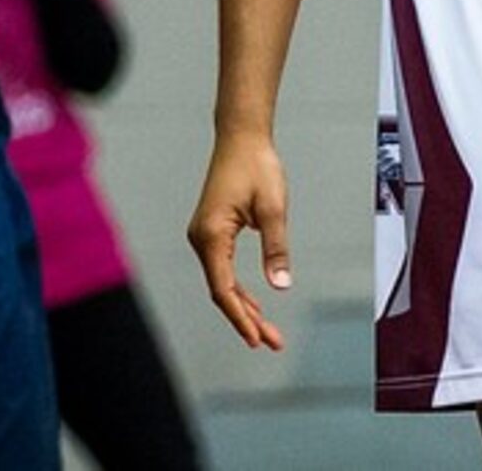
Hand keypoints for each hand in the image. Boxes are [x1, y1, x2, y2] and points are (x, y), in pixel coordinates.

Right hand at [189, 132, 292, 349]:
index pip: (223, 289)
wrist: (242, 138)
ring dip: (243, 308)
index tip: (256, 339)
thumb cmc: (257, 167)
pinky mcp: (211, 233)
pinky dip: (238, 290)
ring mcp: (203, 237)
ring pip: (222, 284)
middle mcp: (201, 240)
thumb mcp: (273, 207)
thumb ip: (276, 246)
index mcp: (211, 236)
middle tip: (271, 342)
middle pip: (222, 292)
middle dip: (246, 319)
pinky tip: (254, 306)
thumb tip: (281, 284)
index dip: (240, 317)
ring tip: (266, 333)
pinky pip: (223, 271)